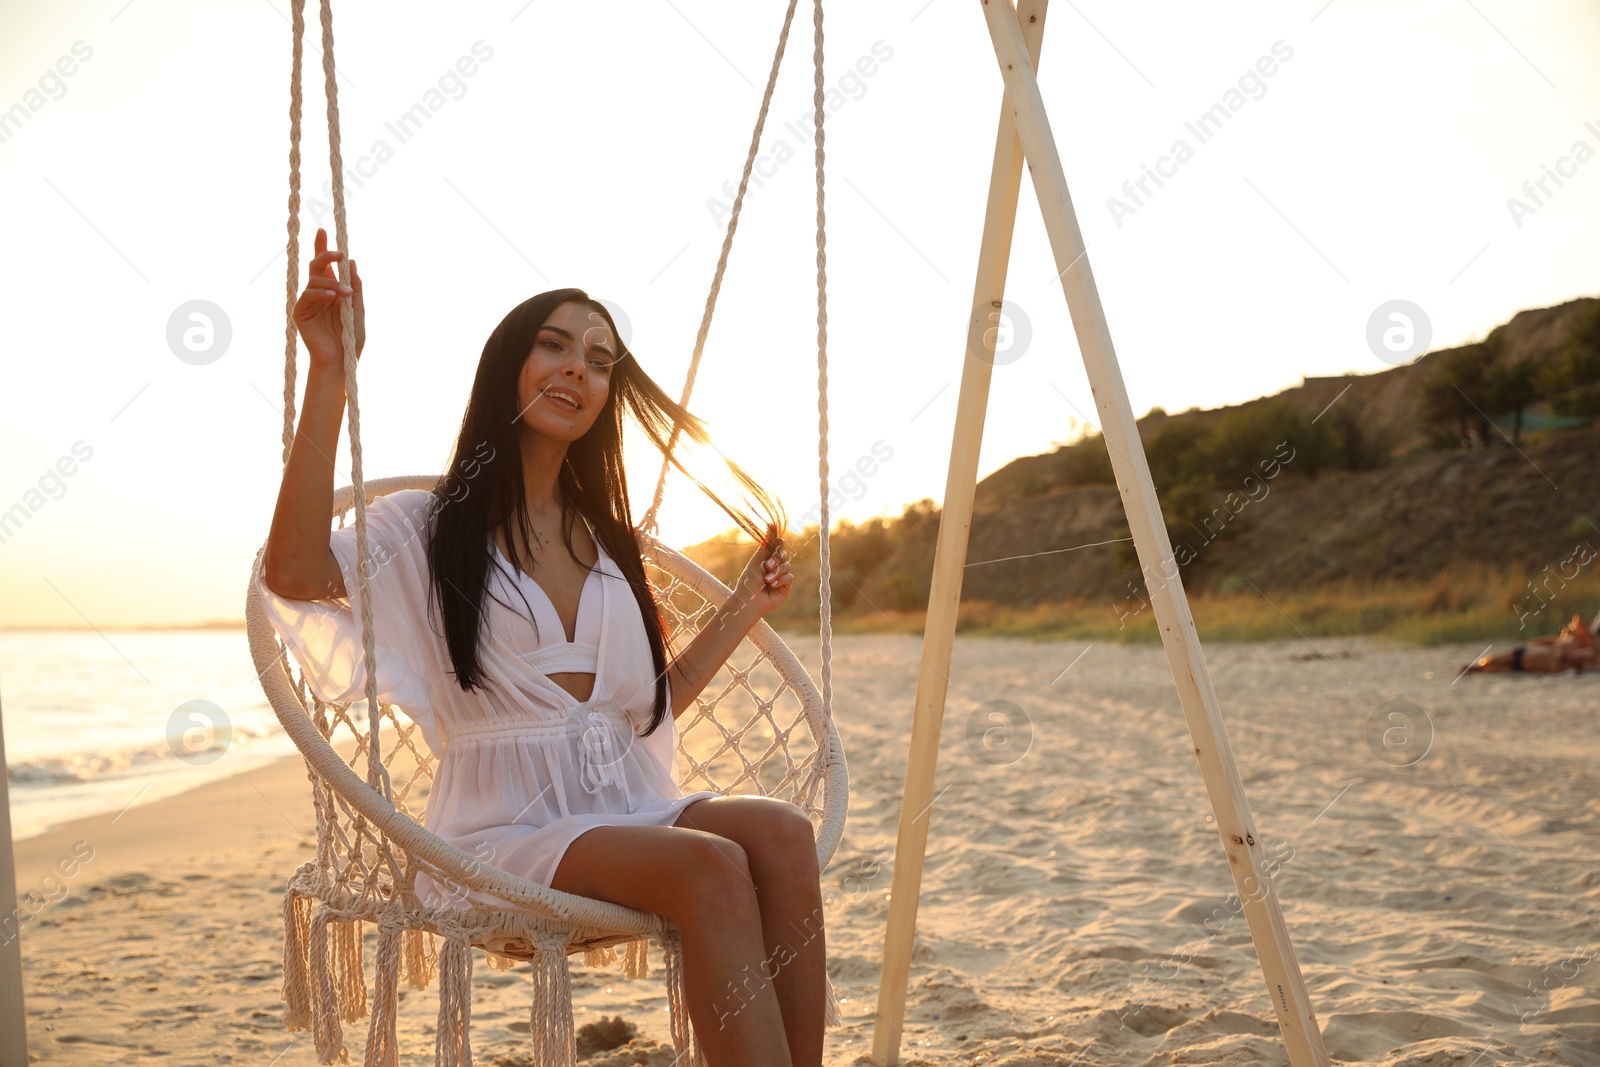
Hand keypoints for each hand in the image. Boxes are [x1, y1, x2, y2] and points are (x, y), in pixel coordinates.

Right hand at [292, 227, 364, 372]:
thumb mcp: (358, 309)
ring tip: (346, 294)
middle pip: (317, 265)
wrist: (341, 361)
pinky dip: (321, 293)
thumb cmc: (351, 338)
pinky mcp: (300, 312)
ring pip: (315, 279)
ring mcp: (308, 301)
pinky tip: (333, 297)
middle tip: (340, 253)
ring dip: (333, 283)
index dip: (323, 247)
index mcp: (332, 290)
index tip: (323, 230)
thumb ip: (355, 286)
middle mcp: (318, 292)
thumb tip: (352, 261)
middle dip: (327, 255)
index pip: (326, 265)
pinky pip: (308, 295)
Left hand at [729, 524, 792, 619]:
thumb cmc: (749, 580)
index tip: (778, 542)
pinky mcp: (786, 586)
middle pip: (783, 555)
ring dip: (776, 572)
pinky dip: (780, 580)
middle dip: (776, 559)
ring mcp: (781, 576)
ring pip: (787, 565)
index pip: (776, 547)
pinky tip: (771, 585)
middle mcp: (774, 567)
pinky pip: (789, 576)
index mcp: (766, 559)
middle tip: (767, 565)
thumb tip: (771, 523)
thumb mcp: (758, 559)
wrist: (750, 599)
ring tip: (766, 579)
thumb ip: (767, 543)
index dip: (778, 544)